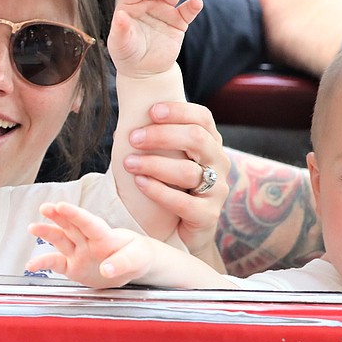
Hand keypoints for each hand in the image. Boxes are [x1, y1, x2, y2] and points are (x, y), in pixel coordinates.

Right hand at [27, 202, 153, 287]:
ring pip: (60, 239)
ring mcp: (78, 252)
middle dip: (57, 216)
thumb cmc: (137, 256)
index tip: (61, 207)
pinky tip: (31, 265)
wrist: (133, 266)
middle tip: (46, 208)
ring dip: (46, 232)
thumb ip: (122, 263)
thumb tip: (106, 269)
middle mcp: (87, 240)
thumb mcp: (137, 259)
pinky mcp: (71, 266)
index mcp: (104, 235)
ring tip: (32, 227)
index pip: (89, 222)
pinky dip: (42, 263)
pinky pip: (55, 263)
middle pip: (71, 225)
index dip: (74, 214)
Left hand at [109, 0, 203, 78]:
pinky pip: (187, 11)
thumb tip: (119, 16)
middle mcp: (147, 4)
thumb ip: (120, 29)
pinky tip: (195, 3)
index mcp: (130, 5)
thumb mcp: (119, 44)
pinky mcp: (178, 22)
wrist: (144, 71)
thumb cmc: (127, 54)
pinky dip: (193, 6)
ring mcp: (164, 11)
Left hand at [124, 101, 229, 270]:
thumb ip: (154, 141)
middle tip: (133, 138)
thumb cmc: (170, 186)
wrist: (182, 230)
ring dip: (154, 164)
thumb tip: (122, 127)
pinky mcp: (208, 216)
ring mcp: (217, 190)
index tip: (151, 111)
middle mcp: (219, 163)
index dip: (179, 111)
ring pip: (188, 171)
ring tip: (128, 163)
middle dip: (162, 135)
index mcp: (210, 144)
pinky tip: (140, 183)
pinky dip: (158, 191)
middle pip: (197, 139)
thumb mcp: (167, 159)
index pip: (203, 118)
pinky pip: (183, 202)